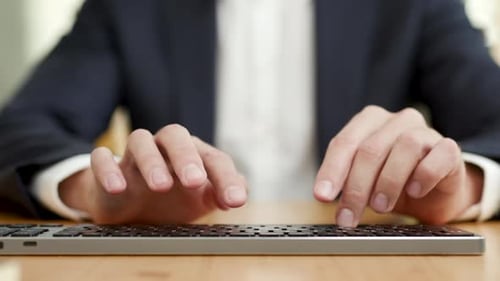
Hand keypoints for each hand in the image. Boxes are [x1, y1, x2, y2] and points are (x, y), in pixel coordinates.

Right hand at [59, 124, 247, 223]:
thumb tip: (241, 192)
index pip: (212, 158)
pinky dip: (108, 169)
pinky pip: (101, 158)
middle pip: (175, 136)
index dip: (225, 177)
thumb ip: (220, 194)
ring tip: (160, 185)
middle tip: (195, 181)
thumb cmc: (172, 201)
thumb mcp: (200, 200)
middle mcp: (164, 149)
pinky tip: (118, 188)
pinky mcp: (107, 168)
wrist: (130, 209)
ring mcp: (135, 157)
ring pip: (139, 140)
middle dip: (186, 156)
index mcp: (192, 155)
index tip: (234, 201)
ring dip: (151, 161)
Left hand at [313, 106, 482, 226]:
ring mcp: (425, 131)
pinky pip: (438, 157)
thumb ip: (345, 181)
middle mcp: (396, 121)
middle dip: (356, 187)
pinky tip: (414, 191)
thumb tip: (324, 196)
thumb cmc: (393, 182)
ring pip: (405, 147)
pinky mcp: (449, 148)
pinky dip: (424, 176)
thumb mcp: (363, 180)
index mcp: (368, 121)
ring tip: (380, 206)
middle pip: (370, 149)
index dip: (331, 171)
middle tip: (349, 215)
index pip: (344, 143)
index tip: (322, 196)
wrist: (433, 193)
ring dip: (388, 181)